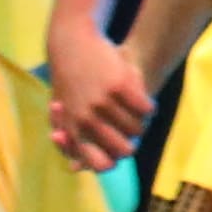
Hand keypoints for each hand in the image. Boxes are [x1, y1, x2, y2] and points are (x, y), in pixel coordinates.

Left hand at [43, 26, 152, 171]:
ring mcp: (103, 102)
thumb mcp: (63, 111)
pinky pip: (146, 108)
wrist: (71, 43)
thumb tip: (75, 169)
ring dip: (141, 123)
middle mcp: (88, 119)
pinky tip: (144, 100)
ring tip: (137, 113)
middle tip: (130, 130)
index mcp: (73, 128)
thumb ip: (70, 141)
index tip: (116, 151)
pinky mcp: (119, 85)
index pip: (101, 164)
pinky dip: (148, 106)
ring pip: (138, 128)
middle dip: (132, 143)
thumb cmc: (67, 79)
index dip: (114, 161)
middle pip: (126, 149)